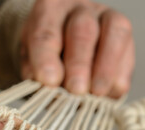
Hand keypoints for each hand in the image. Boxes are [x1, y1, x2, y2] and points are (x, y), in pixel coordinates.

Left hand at [20, 0, 134, 97]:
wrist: (62, 41)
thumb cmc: (43, 51)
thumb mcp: (29, 58)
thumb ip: (34, 71)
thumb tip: (48, 87)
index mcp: (48, 11)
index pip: (45, 34)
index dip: (46, 59)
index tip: (48, 81)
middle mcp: (78, 10)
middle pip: (82, 31)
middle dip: (79, 64)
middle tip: (76, 89)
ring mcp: (105, 18)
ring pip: (113, 36)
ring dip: (105, 69)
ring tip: (96, 93)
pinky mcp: (123, 34)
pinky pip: (128, 53)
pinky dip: (119, 75)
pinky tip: (108, 92)